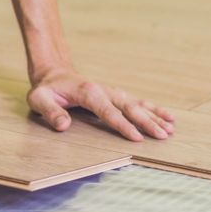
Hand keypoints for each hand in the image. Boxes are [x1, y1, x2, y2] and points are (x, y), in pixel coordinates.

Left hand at [27, 68, 174, 140]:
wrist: (54, 74)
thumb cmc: (46, 90)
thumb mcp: (39, 99)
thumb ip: (50, 112)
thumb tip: (63, 125)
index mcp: (89, 93)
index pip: (108, 111)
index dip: (123, 125)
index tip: (136, 137)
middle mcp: (105, 90)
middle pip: (129, 107)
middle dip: (146, 122)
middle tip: (162, 136)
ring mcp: (113, 92)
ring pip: (138, 104)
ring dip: (155, 116)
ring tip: (171, 129)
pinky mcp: (116, 95)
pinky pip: (138, 102)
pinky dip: (154, 109)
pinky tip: (169, 117)